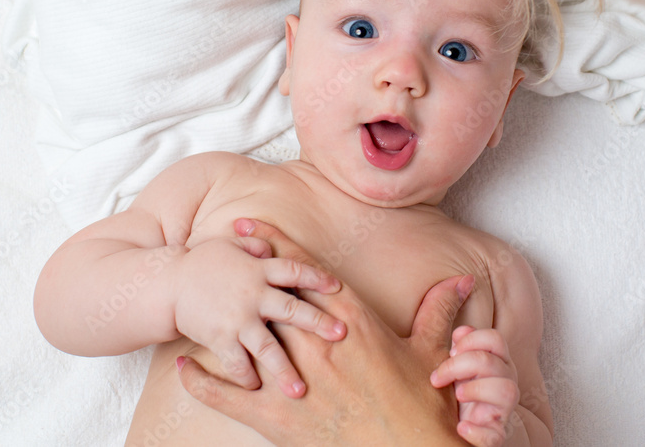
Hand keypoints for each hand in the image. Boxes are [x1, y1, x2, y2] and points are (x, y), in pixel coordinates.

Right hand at [172, 235, 344, 397]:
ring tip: (299, 389)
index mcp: (259, 270)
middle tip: (340, 335)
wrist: (168, 284)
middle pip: (292, 309)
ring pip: (268, 346)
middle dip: (318, 322)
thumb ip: (257, 245)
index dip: (317, 278)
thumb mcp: (231, 246)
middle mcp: (253, 295)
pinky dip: (247, 376)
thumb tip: (272, 247)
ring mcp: (237, 319)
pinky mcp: (220, 338)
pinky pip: (237, 362)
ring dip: (285, 368)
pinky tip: (257, 388)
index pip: (295, 271)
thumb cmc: (203, 263)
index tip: (338, 288)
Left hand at [176, 218, 472, 446]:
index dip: (277, 247)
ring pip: (249, 335)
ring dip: (223, 313)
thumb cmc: (422, 407)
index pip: (306, 275)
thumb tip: (462, 280)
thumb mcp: (431, 354)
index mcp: (352, 323)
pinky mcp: (276, 418)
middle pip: (273, 295)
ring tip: (199, 293)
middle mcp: (318, 343)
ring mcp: (293, 379)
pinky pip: (230, 394)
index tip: (254, 225)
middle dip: (247, 267)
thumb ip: (439, 312)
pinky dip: (203, 380)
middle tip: (221, 244)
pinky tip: (182, 366)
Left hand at [430, 326, 519, 446]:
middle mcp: (506, 382)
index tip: (450, 351)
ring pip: (507, 391)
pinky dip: (477, 432)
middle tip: (439, 377)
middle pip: (492, 363)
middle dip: (460, 366)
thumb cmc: (462, 388)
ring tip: (456, 395)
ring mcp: (503, 409)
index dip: (471, 340)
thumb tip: (460, 330)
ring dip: (476, 390)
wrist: (466, 423)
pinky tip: (460, 427)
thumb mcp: (459, 363)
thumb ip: (460, 344)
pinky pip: (495, 435)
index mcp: (498, 361)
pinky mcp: (495, 435)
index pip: (495, 338)